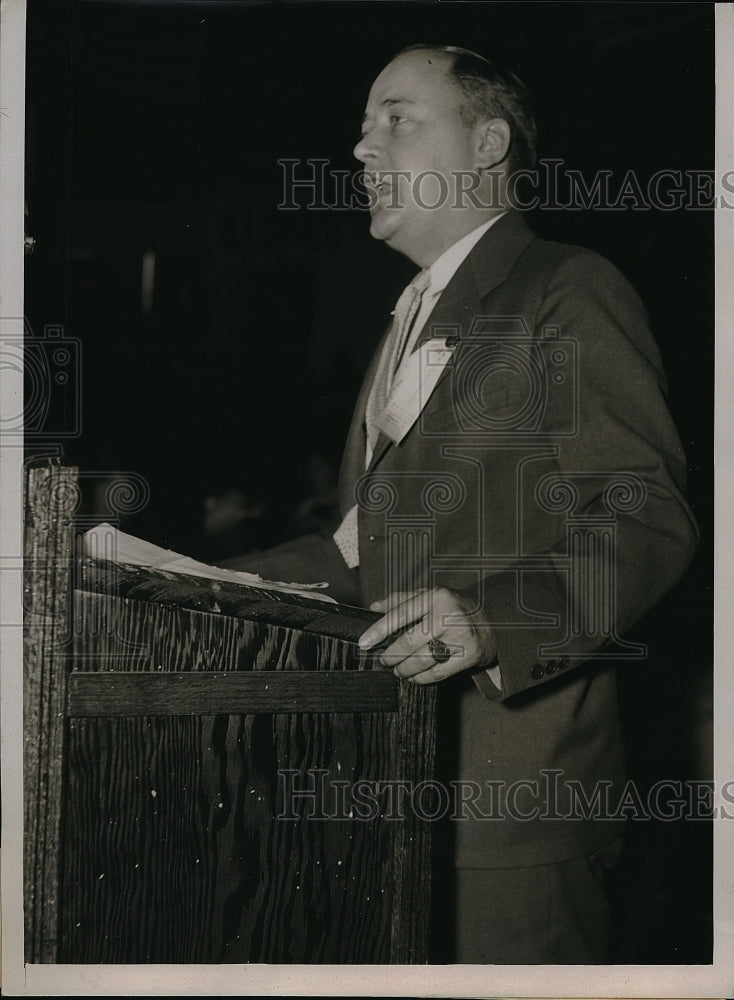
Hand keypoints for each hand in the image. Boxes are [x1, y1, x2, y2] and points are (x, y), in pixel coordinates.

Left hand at [358, 587, 496, 684]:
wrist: (496, 621)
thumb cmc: (456, 608)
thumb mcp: (432, 596)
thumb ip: (403, 600)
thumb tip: (375, 607)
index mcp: (436, 596)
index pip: (401, 614)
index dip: (379, 630)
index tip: (364, 643)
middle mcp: (449, 615)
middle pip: (409, 641)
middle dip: (391, 655)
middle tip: (383, 660)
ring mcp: (461, 636)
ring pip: (422, 660)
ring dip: (405, 669)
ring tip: (398, 670)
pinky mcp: (470, 655)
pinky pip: (438, 673)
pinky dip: (422, 678)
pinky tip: (415, 677)